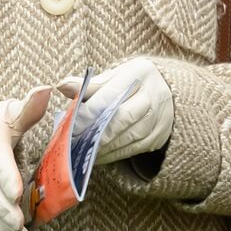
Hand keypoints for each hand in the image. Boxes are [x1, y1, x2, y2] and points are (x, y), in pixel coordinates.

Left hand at [55, 57, 172, 165]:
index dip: (89, 111)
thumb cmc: (132, 82)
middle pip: (120, 118)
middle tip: (72, 141)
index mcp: (138, 74)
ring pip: (126, 137)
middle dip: (94, 132)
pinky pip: (131, 150)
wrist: (169, 93)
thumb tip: (62, 85)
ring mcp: (157, 119)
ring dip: (101, 147)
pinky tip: (95, 156)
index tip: (70, 123)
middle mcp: (150, 96)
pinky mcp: (156, 138)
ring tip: (79, 151)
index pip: (109, 95)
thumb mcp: (115, 75)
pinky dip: (112, 155)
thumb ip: (90, 84)